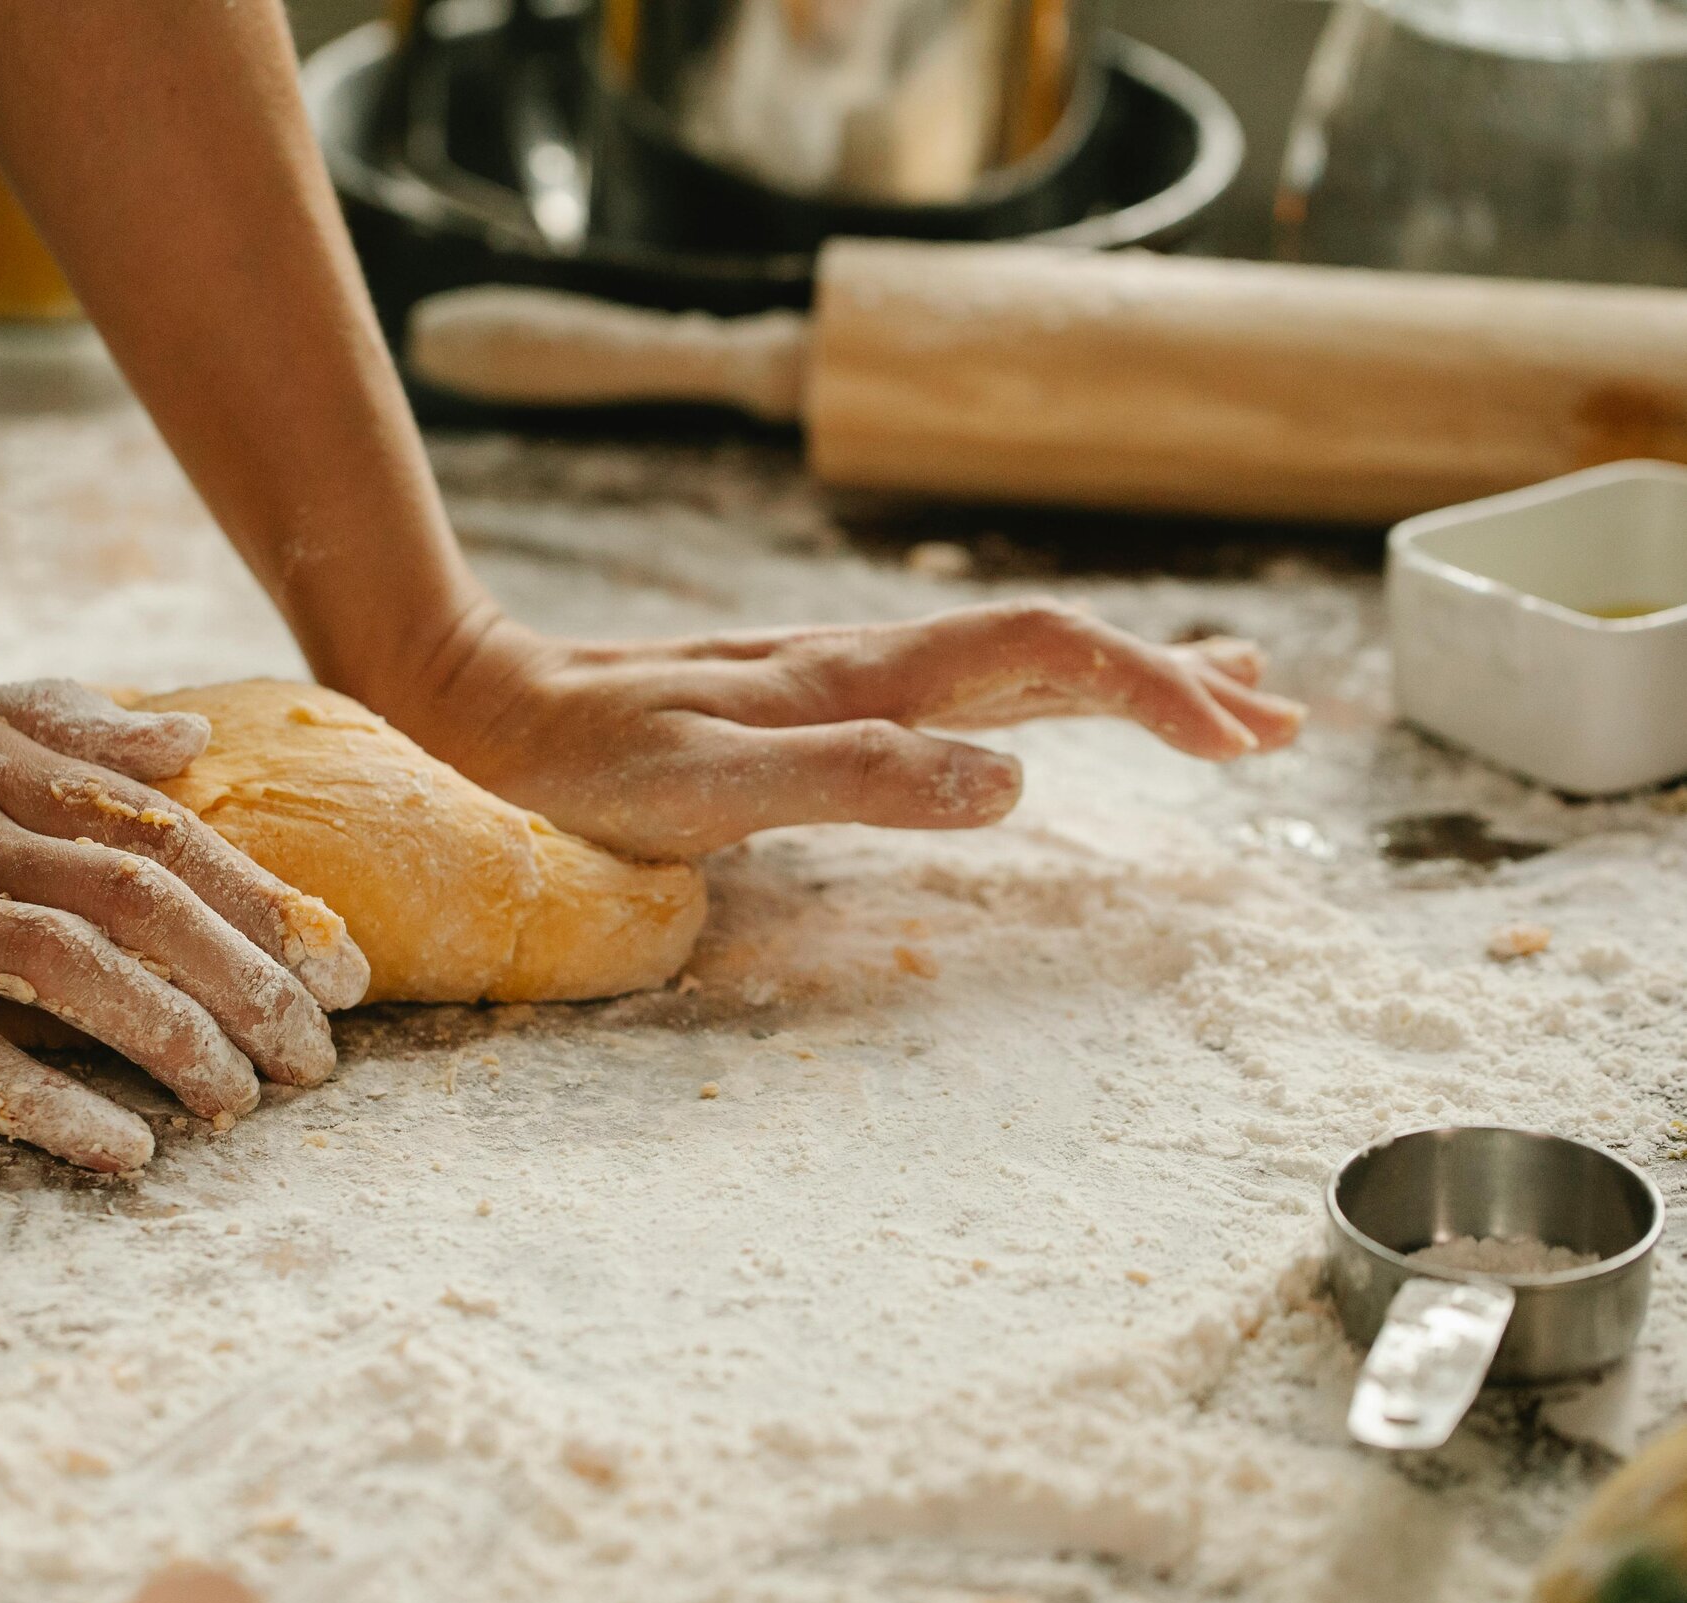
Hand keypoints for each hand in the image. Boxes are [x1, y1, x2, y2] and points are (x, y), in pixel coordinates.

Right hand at [0, 678, 368, 1172]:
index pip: (161, 833)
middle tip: (321, 1058)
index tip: (343, 968)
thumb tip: (181, 742)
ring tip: (246, 1103)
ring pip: (73, 970)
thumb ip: (51, 727)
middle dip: (254, 983)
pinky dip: (52, 1100)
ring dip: (178, 1040)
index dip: (267, 904)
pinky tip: (126, 1148)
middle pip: (144, 903)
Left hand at [378, 600, 1306, 859]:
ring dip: (1127, 679)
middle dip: (1176, 682)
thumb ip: (855, 779)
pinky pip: (960, 686)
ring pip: (1017, 660)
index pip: (1051, 656)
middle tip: (1282, 722)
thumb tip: (1016, 779)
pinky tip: (1043, 714)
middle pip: (1058, 646)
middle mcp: (870, 662)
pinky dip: (1041, 693)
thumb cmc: (582, 765)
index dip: (1157, 690)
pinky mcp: (813, 700)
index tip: (1246, 747)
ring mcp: (845, 676)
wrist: (488, 705)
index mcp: (865, 678)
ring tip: (1222, 703)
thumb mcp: (709, 789)